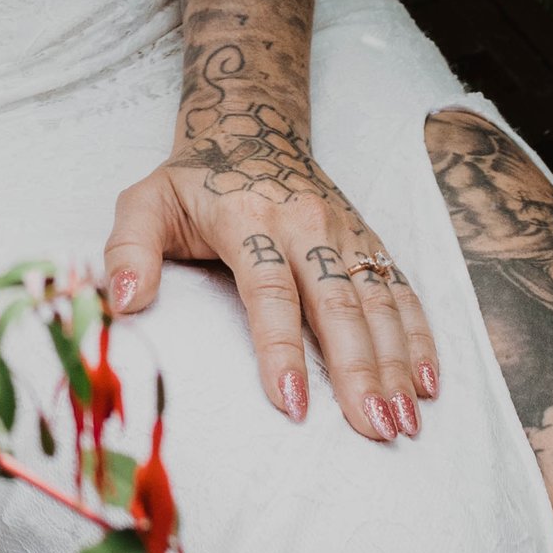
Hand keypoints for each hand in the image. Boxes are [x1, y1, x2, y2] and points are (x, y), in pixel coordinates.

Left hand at [106, 119, 437, 441]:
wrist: (248, 124)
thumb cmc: (192, 181)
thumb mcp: (145, 202)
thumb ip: (128, 248)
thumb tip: (123, 299)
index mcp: (247, 216)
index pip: (269, 287)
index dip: (281, 347)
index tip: (292, 404)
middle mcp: (304, 223)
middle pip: (336, 302)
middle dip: (357, 369)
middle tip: (373, 428)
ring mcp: (342, 232)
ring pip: (375, 301)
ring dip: (394, 362)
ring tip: (403, 421)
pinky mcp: (366, 241)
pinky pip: (400, 289)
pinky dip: (420, 336)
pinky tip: (429, 382)